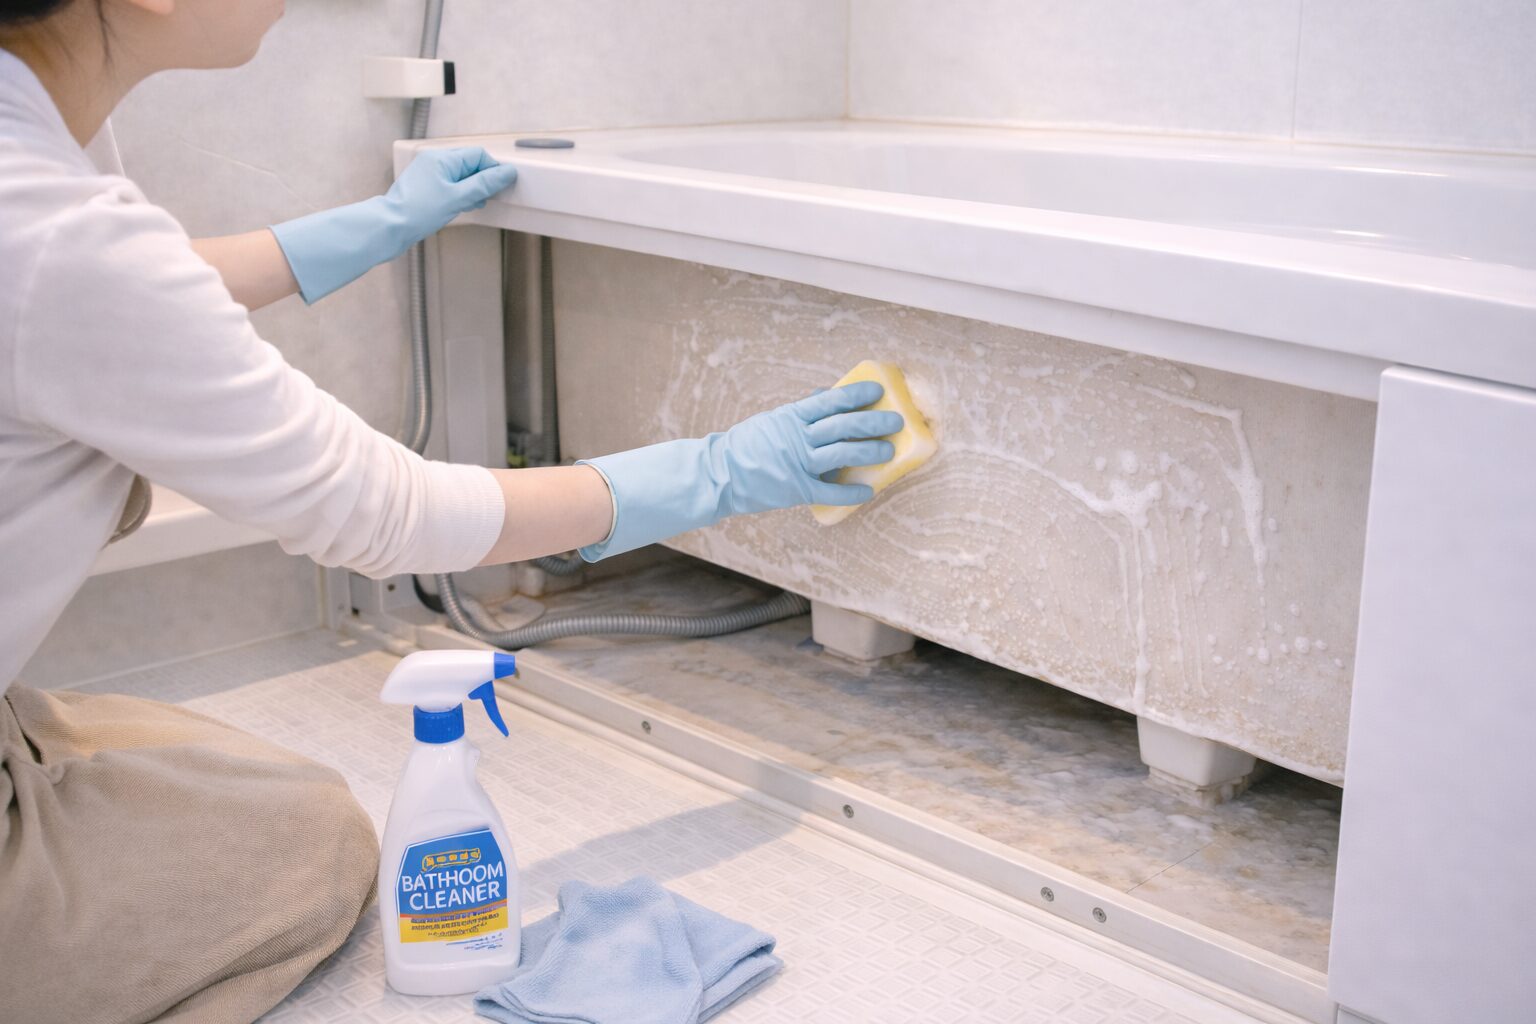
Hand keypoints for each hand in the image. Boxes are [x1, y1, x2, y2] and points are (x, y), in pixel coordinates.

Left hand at [380, 147, 520, 246]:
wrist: (390, 228)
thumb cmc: (418, 212)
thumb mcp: (458, 197)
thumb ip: (484, 184)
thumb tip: (506, 173)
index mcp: (442, 158)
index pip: (478, 155)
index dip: (493, 170)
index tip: (501, 187)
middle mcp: (434, 161)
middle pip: (470, 165)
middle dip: (482, 181)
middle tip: (486, 199)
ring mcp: (428, 174)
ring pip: (461, 176)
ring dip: (472, 190)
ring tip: (472, 205)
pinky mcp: (425, 187)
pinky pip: (450, 185)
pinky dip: (460, 194)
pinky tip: (461, 207)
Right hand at [576, 382, 903, 560]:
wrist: (720, 475)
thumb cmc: (748, 446)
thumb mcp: (772, 420)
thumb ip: (800, 411)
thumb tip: (826, 395)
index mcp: (791, 417)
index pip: (830, 401)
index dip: (856, 395)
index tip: (878, 392)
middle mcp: (797, 438)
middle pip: (842, 426)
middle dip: (872, 423)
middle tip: (895, 421)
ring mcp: (797, 464)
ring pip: (841, 454)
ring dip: (869, 452)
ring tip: (888, 450)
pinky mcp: (797, 489)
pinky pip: (830, 490)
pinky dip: (851, 491)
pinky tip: (869, 490)